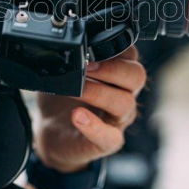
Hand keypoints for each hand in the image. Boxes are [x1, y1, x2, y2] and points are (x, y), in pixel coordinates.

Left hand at [33, 46, 144, 172]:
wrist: (53, 132)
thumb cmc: (64, 100)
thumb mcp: (66, 73)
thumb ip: (70, 59)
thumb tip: (58, 47)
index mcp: (118, 75)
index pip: (131, 56)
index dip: (116, 49)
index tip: (92, 47)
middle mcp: (125, 94)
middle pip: (136, 76)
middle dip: (111, 69)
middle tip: (86, 67)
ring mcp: (118, 119)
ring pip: (125, 104)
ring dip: (99, 93)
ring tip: (77, 90)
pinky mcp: (108, 141)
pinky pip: (110, 137)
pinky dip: (95, 127)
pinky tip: (78, 116)